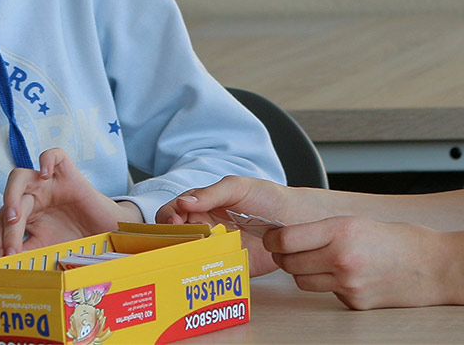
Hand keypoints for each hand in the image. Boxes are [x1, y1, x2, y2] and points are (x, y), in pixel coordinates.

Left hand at [0, 148, 138, 257]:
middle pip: (9, 206)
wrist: (110, 233)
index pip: (1, 222)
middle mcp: (33, 197)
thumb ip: (28, 253)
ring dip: (11, 196)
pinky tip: (45, 175)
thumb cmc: (80, 239)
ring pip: (19, 176)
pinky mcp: (68, 174)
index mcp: (26, 216)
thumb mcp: (49, 250)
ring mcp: (49, 184)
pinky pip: (53, 155)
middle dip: (7, 230)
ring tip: (16, 218)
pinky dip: (46, 160)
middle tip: (10, 250)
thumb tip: (5, 264)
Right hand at [156, 176, 322, 275]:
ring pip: (187, 258)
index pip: (171, 214)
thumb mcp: (237, 187)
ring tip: (192, 258)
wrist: (296, 220)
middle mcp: (203, 230)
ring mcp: (214, 250)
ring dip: (184, 260)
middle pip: (175, 238)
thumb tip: (183, 203)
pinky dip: (200, 276)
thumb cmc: (267, 198)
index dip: (167, 219)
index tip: (175, 224)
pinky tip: (202, 275)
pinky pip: (207, 274)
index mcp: (200, 207)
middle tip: (181, 244)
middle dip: (172, 242)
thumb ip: (211, 193)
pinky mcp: (226, 268)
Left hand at [265, 216, 449, 309]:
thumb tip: (290, 235)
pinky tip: (348, 276)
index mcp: (341, 230)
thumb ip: (325, 229)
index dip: (273, 239)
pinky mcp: (354, 302)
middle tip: (292, 251)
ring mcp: (347, 284)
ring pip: (302, 281)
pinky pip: (326, 293)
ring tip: (321, 263)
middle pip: (289, 263)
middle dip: (286, 257)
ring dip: (304, 273)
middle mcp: (341, 258)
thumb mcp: (359, 222)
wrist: (436, 267)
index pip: (286, 239)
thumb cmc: (402, 240)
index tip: (273, 238)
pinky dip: (329, 285)